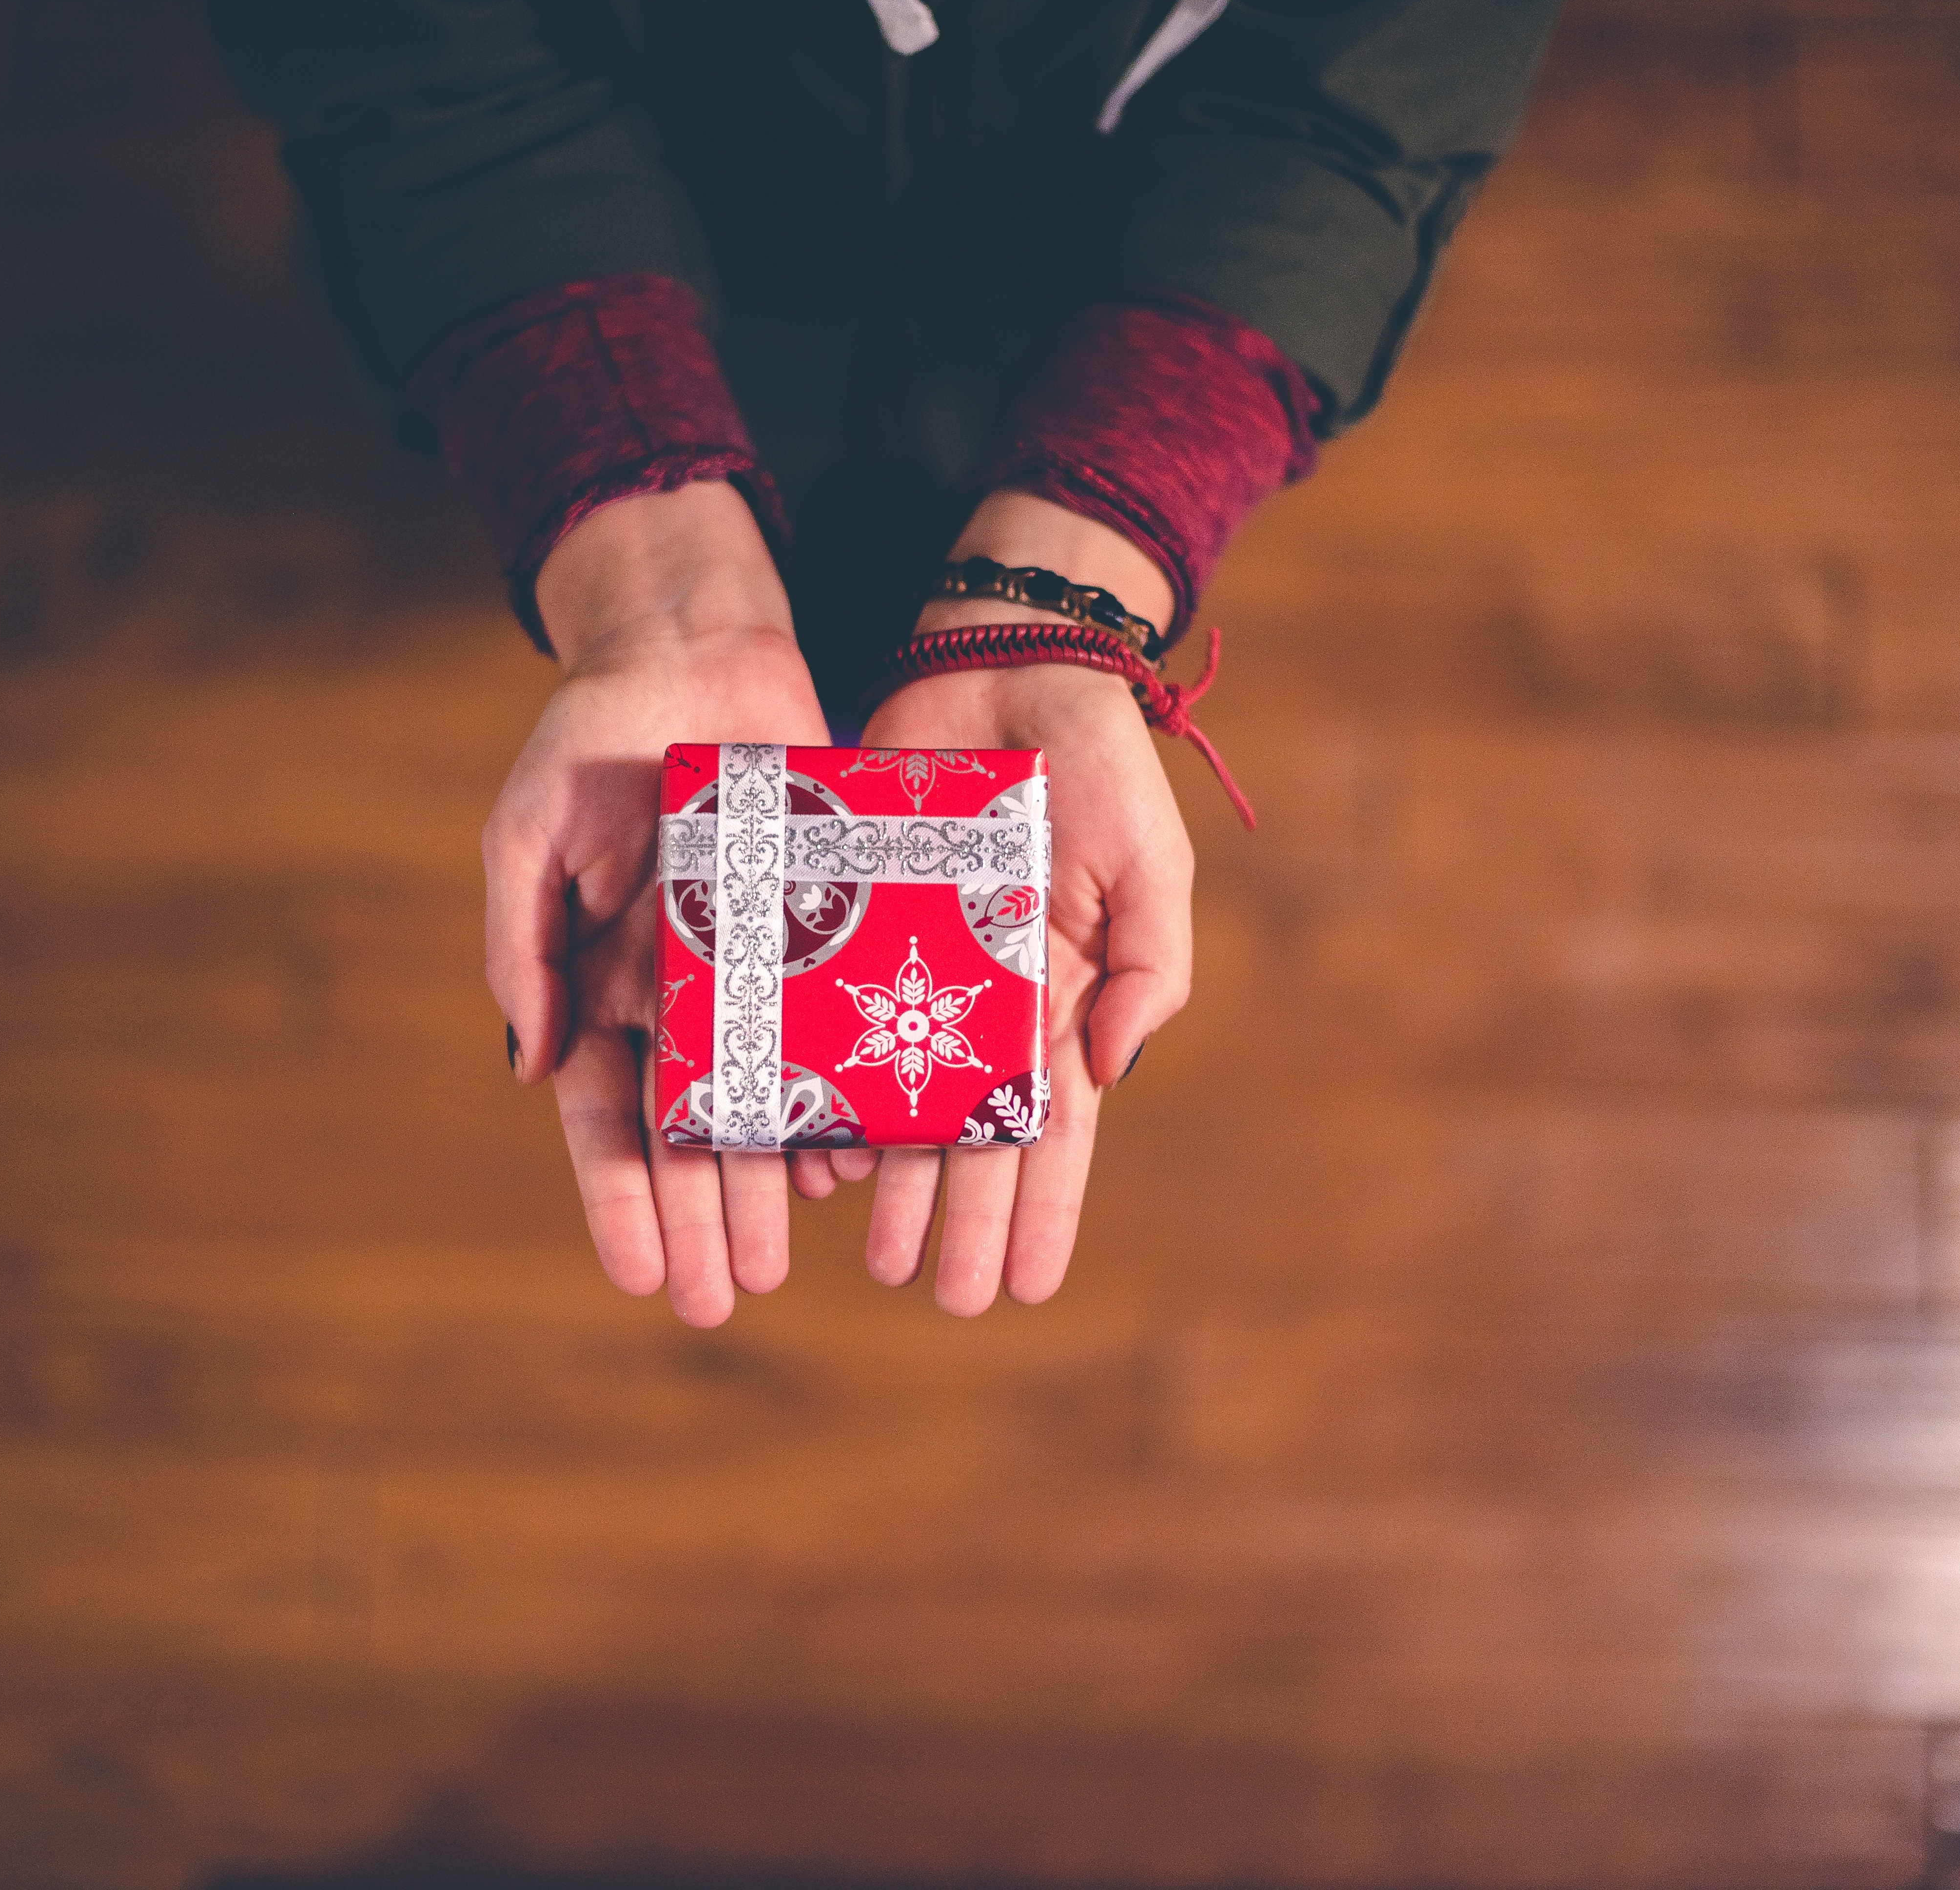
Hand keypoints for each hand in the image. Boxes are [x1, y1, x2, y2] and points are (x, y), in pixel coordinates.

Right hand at [483, 483, 827, 1326]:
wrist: (693, 653)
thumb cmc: (593, 739)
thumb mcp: (530, 832)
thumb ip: (521, 945)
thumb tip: (530, 1065)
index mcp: (603, 986)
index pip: (608, 1118)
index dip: (621, 1200)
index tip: (642, 1276)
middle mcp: (681, 997)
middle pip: (688, 1136)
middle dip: (701, 1220)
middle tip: (723, 1299)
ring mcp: (753, 973)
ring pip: (761, 1104)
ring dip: (766, 1186)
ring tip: (780, 1259)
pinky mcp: (818, 935)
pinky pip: (832, 1035)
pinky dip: (839, 1101)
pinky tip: (851, 1164)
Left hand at [834, 492, 1194, 1314]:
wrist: (1002, 664)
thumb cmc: (1094, 763)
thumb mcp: (1149, 861)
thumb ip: (1148, 964)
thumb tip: (1110, 1070)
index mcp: (1060, 998)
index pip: (1055, 1131)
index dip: (1044, 1210)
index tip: (1030, 1287)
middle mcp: (985, 1001)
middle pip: (972, 1136)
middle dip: (962, 1220)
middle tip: (942, 1296)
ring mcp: (916, 968)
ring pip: (899, 1099)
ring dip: (890, 1180)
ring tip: (873, 1254)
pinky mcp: (850, 924)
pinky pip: (830, 1022)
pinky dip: (823, 1087)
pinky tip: (810, 1152)